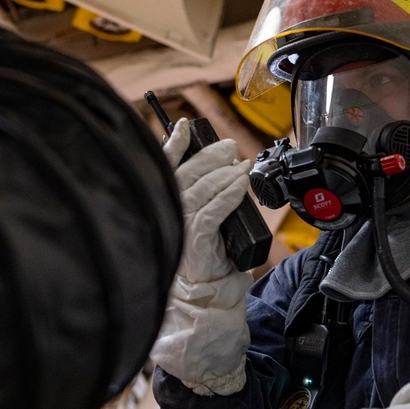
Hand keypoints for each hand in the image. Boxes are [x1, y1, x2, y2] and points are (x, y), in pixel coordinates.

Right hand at [163, 118, 252, 282]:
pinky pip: (215, 208)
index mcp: (166, 198)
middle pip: (189, 171)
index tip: (186, 126)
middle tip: (230, 146)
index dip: (176, 143)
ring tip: (242, 166)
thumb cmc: (202, 245)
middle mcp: (170, 206)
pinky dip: (230, 194)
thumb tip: (221, 162)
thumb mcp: (200, 212)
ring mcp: (182, 220)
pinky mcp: (196, 235)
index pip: (167, 165)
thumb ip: (202, 189)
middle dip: (212, 155)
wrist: (202, 282)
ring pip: (205, 188)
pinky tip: (241, 185)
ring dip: (227, 173)